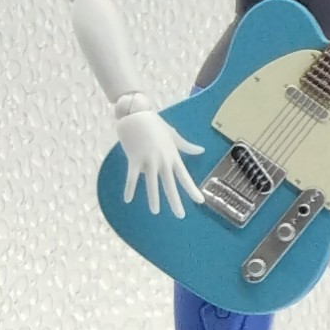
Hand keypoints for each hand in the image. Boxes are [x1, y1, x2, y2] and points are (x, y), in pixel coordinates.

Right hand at [114, 103, 203, 217]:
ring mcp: (148, 160)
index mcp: (173, 156)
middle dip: (175, 200)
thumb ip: (186, 146)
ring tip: (156, 212)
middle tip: (181, 215)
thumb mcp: (174, 135)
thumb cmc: (155, 124)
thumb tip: (201, 150)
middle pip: (170, 184)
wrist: (137, 113)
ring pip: (152, 183)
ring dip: (153, 198)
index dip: (192, 189)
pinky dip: (129, 188)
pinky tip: (127, 200)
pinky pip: (131, 176)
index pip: (185, 176)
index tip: (200, 201)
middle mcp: (163, 160)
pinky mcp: (134, 158)